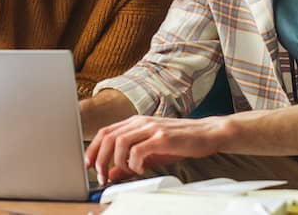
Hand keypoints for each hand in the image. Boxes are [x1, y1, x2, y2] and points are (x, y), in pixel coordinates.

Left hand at [85, 115, 228, 184]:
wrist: (207, 133)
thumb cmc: (180, 141)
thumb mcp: (151, 153)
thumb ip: (130, 162)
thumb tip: (111, 174)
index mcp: (135, 122)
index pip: (105, 132)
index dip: (93, 149)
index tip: (89, 165)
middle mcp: (140, 122)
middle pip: (108, 137)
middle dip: (100, 159)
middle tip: (102, 176)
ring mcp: (151, 128)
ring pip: (120, 142)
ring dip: (116, 162)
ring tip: (124, 172)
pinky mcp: (162, 137)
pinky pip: (138, 150)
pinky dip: (134, 163)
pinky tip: (141, 170)